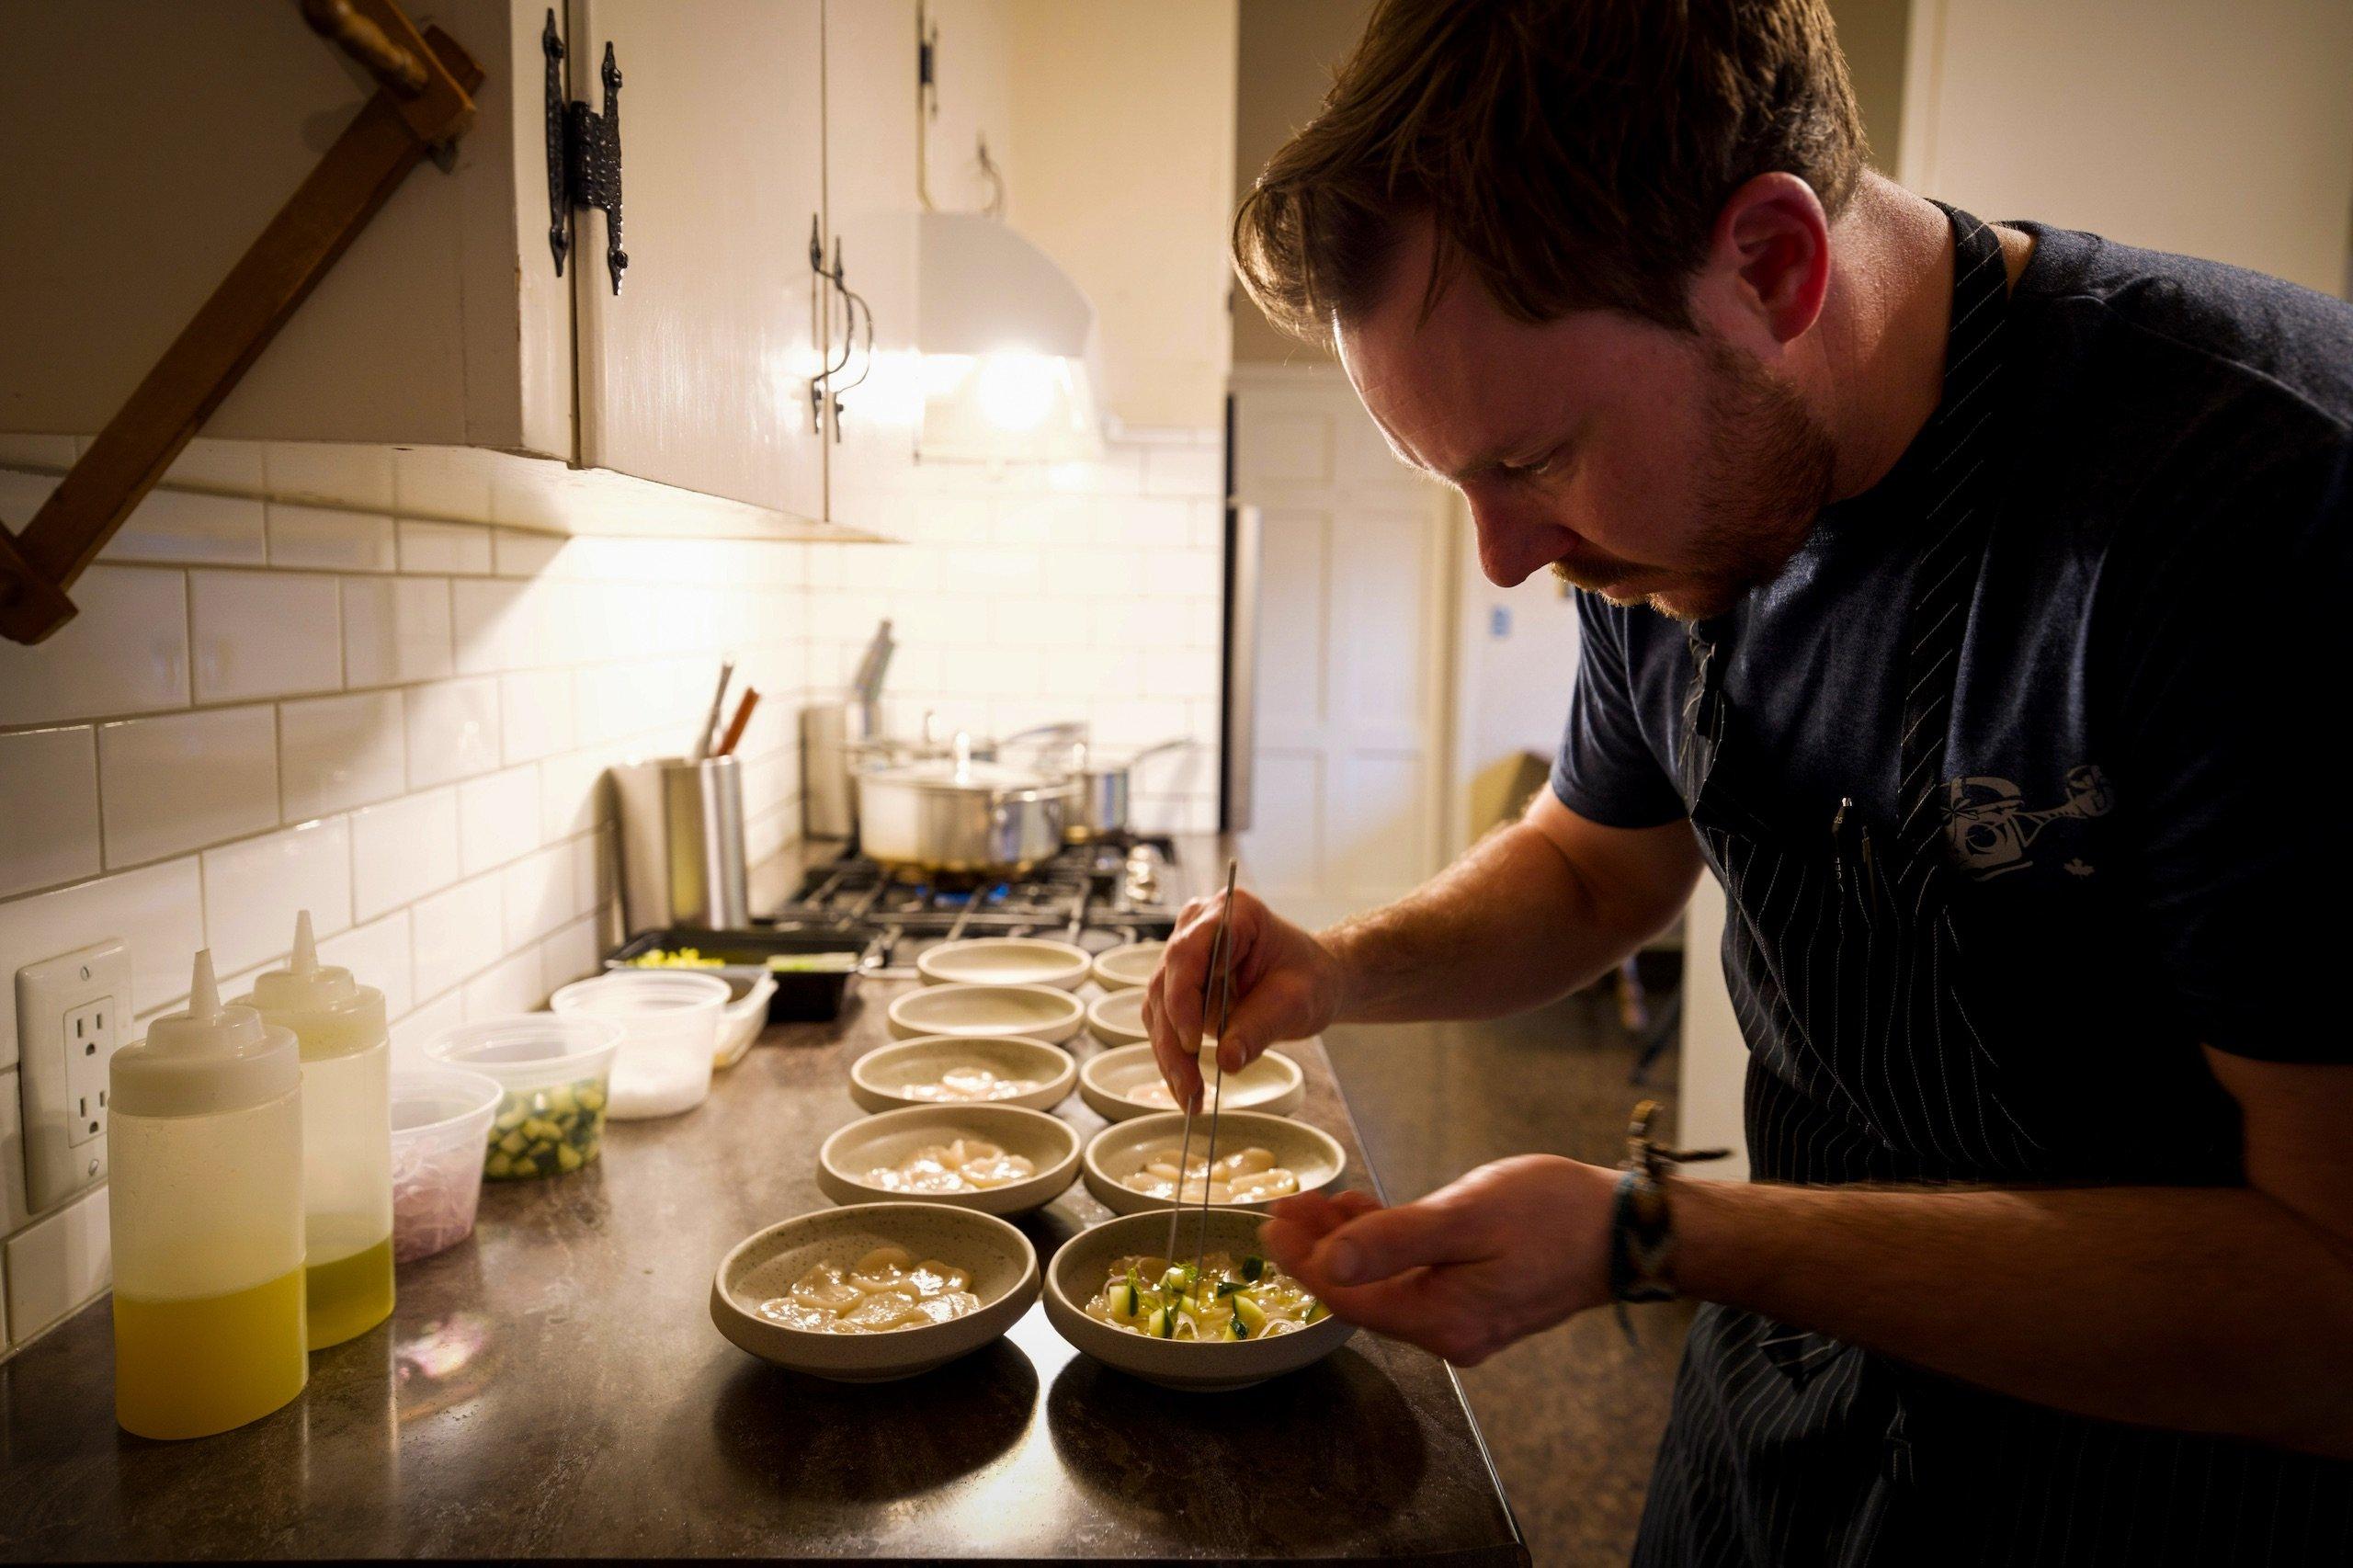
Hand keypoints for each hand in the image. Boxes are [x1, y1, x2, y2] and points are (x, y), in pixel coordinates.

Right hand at [1142, 885, 1344, 1109]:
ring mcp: (1183, 957)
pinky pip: (1165, 1023)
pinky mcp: (1178, 986)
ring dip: (1170, 1057)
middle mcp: (1197, 927)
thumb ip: (1261, 1027)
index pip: (1187, 953)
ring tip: (1190, 1099)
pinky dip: (1175, 1058)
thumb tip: (1227, 1061)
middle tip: (1191, 1087)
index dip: (1183, 999)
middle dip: (1175, 1042)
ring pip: (1158, 1009)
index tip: (1195, 1043)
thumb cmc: (1310, 978)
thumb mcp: (1297, 1002)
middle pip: (1167, 985)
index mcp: (1232, 912)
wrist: (1312, 981)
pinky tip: (1187, 1090)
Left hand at [1257, 1156, 1617, 1364]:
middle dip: (1316, 1250)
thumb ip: (1395, 1239)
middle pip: (1360, 1293)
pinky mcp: (1476, 1300)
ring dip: (1347, 1243)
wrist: (1627, 1230)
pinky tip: (1364, 1211)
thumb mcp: (1466, 1216)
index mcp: (1442, 1319)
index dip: (1303, 1261)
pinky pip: (1413, 1277)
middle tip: (1283, 1204)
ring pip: (1384, 1283)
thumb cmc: (1554, 1214)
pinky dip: (1384, 1245)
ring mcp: (1463, 1319)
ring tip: (1314, 1201)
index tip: (1270, 1223)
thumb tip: (1330, 1260)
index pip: (1348, 1297)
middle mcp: (1448, 1332)